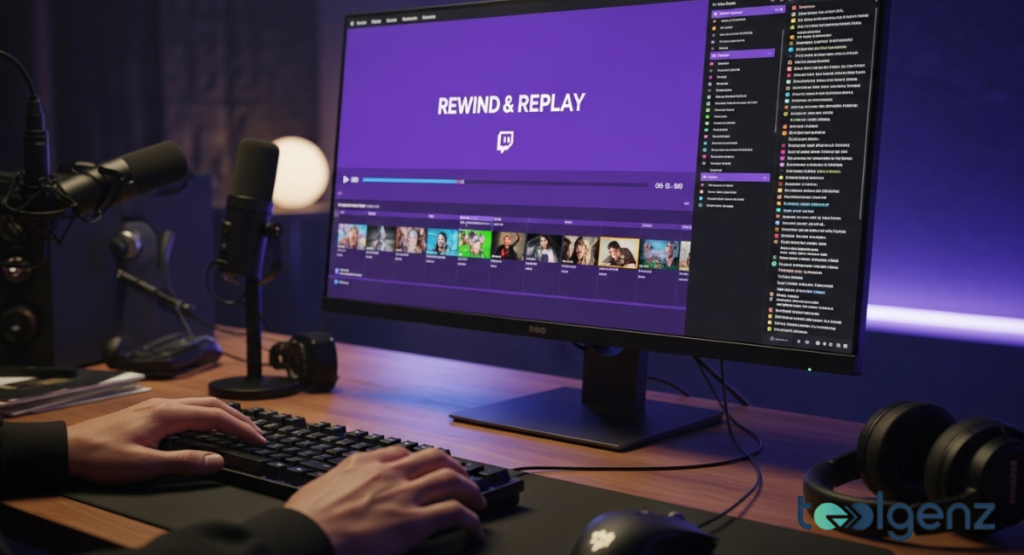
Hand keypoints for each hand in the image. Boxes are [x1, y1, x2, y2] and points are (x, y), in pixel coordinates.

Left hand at [67, 397, 264, 483]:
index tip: (258, 439)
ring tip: (241, 428)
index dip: (241, 428)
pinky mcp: (150, 414)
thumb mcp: (144, 465)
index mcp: (166, 414)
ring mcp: (156, 408)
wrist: (68, 448)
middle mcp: (164, 405)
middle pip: (212, 406)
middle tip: (257, 434)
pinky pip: (189, 409)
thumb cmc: (100, 455)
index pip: (215, 417)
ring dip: (224, 415)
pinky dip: (208, 415)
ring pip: (201, 405)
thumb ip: (183, 462)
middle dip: (239, 419)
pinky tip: (209, 425)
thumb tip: (216, 460)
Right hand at [285, 446, 485, 554]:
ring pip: (451, 480)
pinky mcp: (413, 523)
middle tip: (464, 480)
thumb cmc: (306, 520)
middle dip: (455, 469)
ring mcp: (403, 496)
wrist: (304, 537)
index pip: (402, 453)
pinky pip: (454, 513)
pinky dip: (471, 520)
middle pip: (435, 459)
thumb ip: (340, 479)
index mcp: (365, 464)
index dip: (421, 461)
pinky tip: (475, 529)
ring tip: (478, 502)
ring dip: (471, 490)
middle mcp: (389, 474)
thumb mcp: (320, 485)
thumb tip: (340, 482)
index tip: (428, 468)